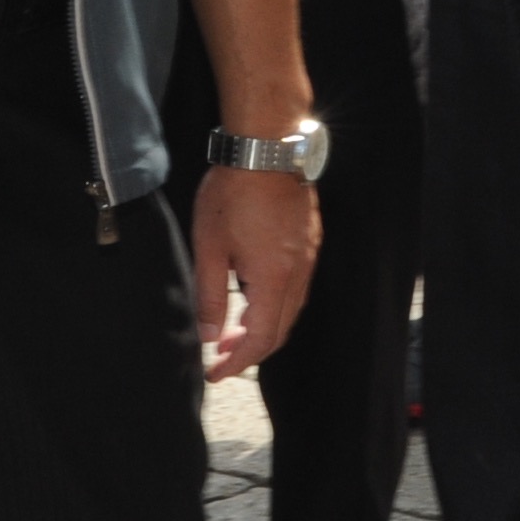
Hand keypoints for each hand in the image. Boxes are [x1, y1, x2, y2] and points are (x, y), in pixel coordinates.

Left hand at [191, 166, 318, 380]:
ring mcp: (308, 255)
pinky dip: (275, 304)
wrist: (265, 148)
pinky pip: (297, 286)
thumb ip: (209, 297)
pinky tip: (252, 297)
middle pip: (281, 328)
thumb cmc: (233, 194)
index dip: (238, 362)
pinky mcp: (309, 240)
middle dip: (251, 350)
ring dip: (263, 327)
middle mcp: (299, 272)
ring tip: (233, 331)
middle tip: (220, 358)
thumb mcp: (210, 248)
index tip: (215, 372)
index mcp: (273, 278)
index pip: (261, 338)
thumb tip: (210, 336)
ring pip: (291, 308)